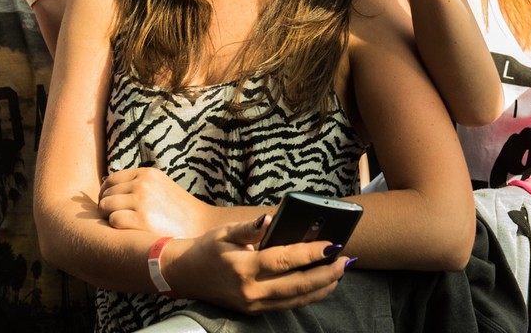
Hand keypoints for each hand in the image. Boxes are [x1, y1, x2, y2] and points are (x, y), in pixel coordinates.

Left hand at [99, 167, 216, 237]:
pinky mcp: (142, 220)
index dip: (106, 193)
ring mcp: (142, 201)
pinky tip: (127, 232)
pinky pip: (113, 220)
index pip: (112, 179)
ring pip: (105, 206)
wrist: (201, 225)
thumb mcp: (161, 186)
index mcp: (148, 173)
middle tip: (114, 219)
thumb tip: (106, 186)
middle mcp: (143, 184)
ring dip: (108, 217)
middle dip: (106, 207)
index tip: (110, 205)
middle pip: (106, 193)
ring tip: (120, 226)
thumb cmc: (178, 210)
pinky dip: (115, 227)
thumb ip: (138, 183)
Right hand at [167, 215, 348, 313]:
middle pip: (297, 285)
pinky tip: (323, 283)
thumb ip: (250, 228)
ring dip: (323, 286)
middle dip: (326, 273)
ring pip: (297, 299)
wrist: (185, 275)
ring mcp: (254, 305)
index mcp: (243, 267)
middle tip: (346, 259)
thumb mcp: (225, 232)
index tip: (332, 244)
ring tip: (341, 271)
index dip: (310, 253)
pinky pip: (289, 304)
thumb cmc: (207, 249)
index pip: (284, 260)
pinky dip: (309, 295)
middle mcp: (250, 291)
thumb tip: (269, 219)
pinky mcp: (255, 311)